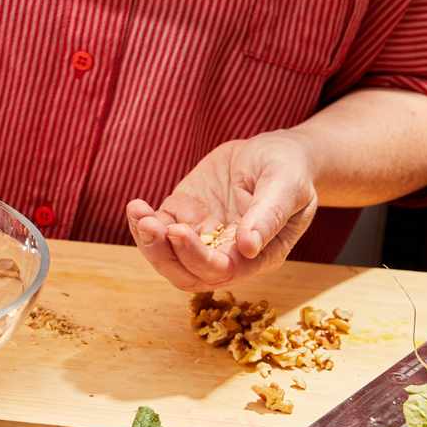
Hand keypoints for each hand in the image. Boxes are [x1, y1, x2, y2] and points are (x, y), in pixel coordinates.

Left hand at [126, 132, 319, 290]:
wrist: (276, 153)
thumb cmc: (290, 169)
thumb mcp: (287, 185)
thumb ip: (270, 215)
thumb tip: (248, 246)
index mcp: (259, 256)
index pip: (221, 271)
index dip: (196, 258)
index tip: (178, 230)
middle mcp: (227, 254)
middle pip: (188, 274)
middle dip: (164, 255)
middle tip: (150, 225)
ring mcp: (203, 237)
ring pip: (168, 258)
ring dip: (149, 243)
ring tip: (139, 214)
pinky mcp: (185, 218)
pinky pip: (158, 232)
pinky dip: (142, 223)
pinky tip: (136, 207)